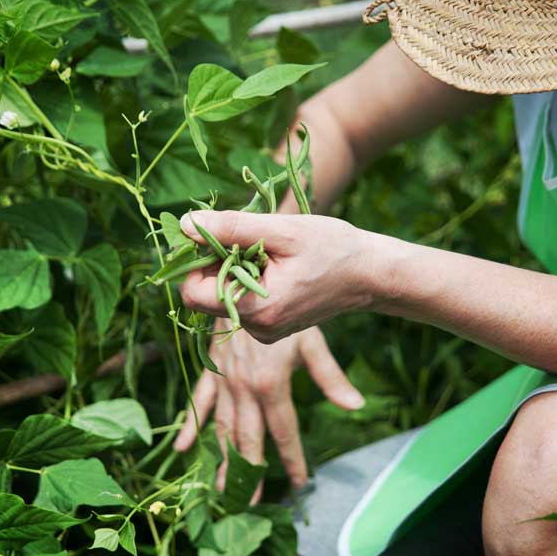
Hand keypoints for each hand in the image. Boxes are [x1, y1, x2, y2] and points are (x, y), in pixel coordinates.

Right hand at [173, 323, 364, 489]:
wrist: (245, 281)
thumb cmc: (287, 311)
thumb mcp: (311, 343)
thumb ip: (331, 378)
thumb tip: (356, 405)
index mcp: (271, 386)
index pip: (284, 433)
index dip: (292, 460)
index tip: (300, 484)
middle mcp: (244, 390)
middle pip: (248, 440)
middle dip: (250, 474)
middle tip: (249, 504)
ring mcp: (224, 382)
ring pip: (222, 429)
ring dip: (222, 460)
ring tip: (221, 491)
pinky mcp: (210, 371)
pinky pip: (198, 403)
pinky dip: (190, 427)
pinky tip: (183, 450)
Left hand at [178, 210, 377, 343]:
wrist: (371, 275)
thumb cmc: (333, 248)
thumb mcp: (282, 230)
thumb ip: (230, 228)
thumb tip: (185, 224)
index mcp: (258, 310)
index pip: (193, 293)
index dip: (196, 262)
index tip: (218, 237)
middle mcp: (258, 329)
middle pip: (208, 294)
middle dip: (220, 262)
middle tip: (253, 240)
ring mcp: (265, 331)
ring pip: (226, 296)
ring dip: (237, 269)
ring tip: (273, 254)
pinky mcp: (272, 327)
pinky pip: (244, 301)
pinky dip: (251, 279)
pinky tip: (279, 267)